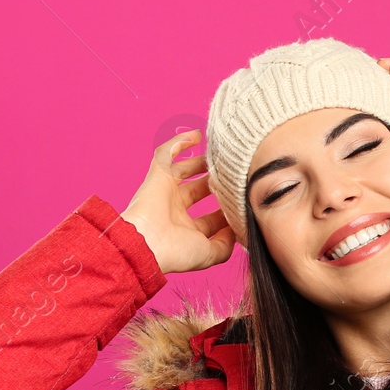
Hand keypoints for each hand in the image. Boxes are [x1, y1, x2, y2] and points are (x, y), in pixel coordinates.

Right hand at [119, 130, 235, 274]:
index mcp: (185, 230)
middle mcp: (175, 210)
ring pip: (183, 171)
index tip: (242, 204)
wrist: (148, 244)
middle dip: (214, 183)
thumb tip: (235, 231)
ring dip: (199, 162)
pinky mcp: (157, 175)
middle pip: (197, 190)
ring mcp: (165, 191)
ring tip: (217, 154)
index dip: (224, 211)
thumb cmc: (175, 252)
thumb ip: (224, 245)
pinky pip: (166, 153)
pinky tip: (196, 136)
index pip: (209, 218)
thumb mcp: (208, 254)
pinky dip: (179, 142)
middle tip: (231, 176)